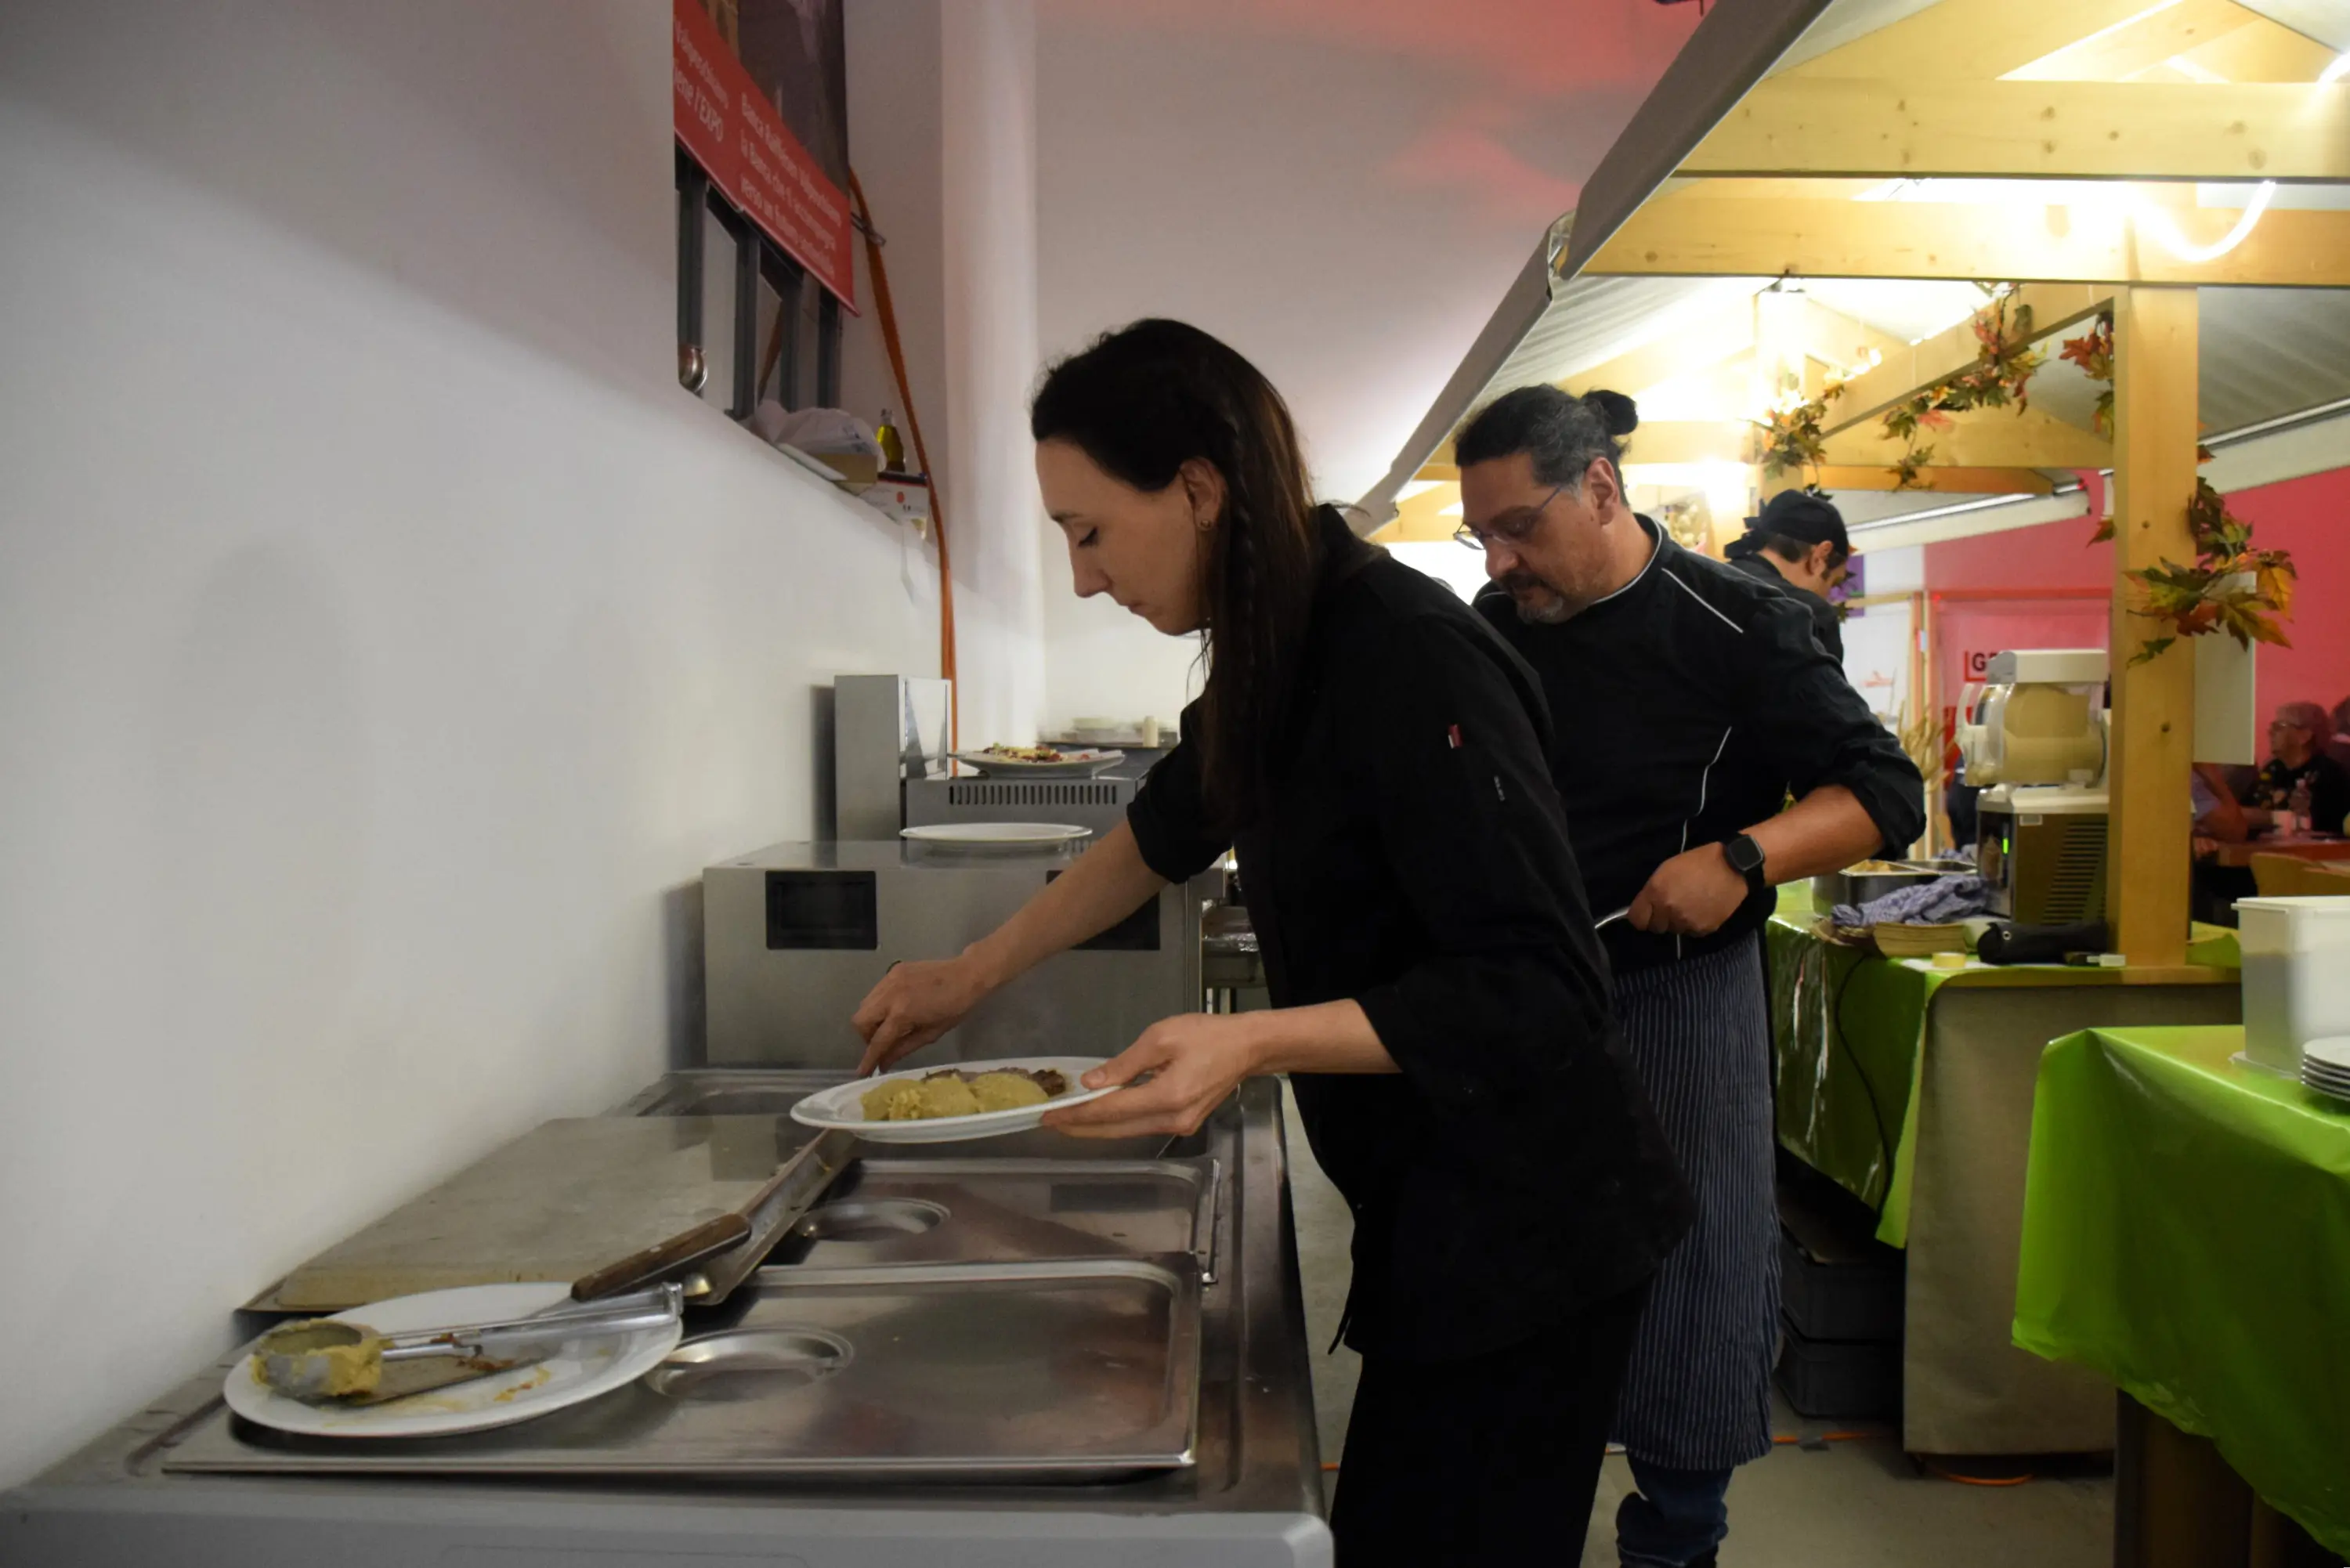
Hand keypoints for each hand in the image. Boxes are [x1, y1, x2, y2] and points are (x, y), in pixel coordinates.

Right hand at [851, 956, 992, 1075]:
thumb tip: (883, 1064)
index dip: (869, 1059)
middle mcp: (890, 995)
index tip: (862, 1073)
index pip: (878, 1041)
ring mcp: (889, 980)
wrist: (966, 974)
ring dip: (870, 1020)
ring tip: (888, 1026)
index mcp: (903, 1014)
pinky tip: (894, 1008)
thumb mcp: (931, 1034)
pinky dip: (878, 1005)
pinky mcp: (892, 971)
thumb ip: (903, 1048)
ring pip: (864, 1005)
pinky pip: (875, 992)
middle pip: (860, 1021)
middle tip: (881, 1043)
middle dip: (866, 1036)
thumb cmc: (955, 1008)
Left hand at [1042, 1013, 1265, 1139]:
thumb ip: (1125, 1064)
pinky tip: (1102, 1114)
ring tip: (1069, 1119)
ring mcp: (1180, 1126)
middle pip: (1117, 1129)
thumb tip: (1091, 1083)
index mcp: (1167, 1097)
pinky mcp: (1184, 1124)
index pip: (1111, 1111)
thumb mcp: (1162, 1038)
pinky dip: (1119, 1122)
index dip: (1078, 1114)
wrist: (1247, 1047)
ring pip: (1128, 1131)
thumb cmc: (1207, 1035)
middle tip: (1050, 1123)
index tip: (1050, 1116)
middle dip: (1082, 1127)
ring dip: (1098, 1126)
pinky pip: (1142, 1126)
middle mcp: (1172, 1120)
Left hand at [1629, 843, 1751, 937]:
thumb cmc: (1696, 863)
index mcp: (1656, 892)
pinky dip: (1694, 924)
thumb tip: (1645, 907)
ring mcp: (1686, 922)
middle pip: (1655, 927)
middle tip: (1672, 905)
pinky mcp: (1703, 929)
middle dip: (1660, 919)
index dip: (1641, 916)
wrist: (1731, 867)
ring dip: (1678, 922)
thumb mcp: (1667, 869)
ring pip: (1674, 930)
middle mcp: (1669, 910)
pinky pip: (1691, 932)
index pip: (1637, 920)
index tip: (1647, 912)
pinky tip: (1702, 909)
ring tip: (1690, 905)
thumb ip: (1652, 891)